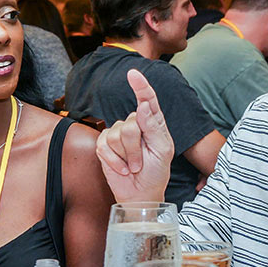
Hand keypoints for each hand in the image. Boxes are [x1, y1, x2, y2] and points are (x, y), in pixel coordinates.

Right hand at [96, 69, 173, 202]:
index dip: (140, 86)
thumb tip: (143, 105)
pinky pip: (104, 146)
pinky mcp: (104, 145)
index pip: (147, 99)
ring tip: (133, 166)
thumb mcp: (163, 150)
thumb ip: (153, 126)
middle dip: (136, 148)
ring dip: (126, 156)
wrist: (141, 193)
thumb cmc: (156, 171)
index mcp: (153, 122)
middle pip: (130, 124)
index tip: (133, 74)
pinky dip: (114, 161)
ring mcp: (117, 133)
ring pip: (117, 135)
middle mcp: (134, 124)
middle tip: (142, 163)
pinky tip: (122, 168)